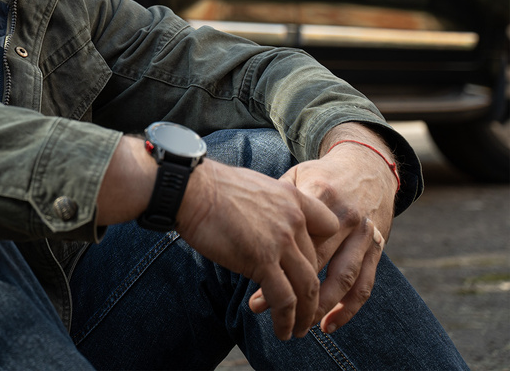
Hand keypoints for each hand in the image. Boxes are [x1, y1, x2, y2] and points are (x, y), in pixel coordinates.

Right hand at [176, 160, 339, 340]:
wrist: (189, 189)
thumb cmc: (209, 186)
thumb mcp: (253, 185)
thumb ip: (269, 205)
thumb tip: (262, 221)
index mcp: (292, 197)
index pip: (328, 226)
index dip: (323, 246)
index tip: (308, 264)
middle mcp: (294, 219)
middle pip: (316, 263)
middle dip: (313, 290)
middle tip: (307, 308)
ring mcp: (281, 241)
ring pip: (308, 287)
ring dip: (306, 314)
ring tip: (300, 330)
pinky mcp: (262, 261)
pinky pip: (285, 299)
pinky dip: (287, 320)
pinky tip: (283, 332)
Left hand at [263, 125, 397, 334]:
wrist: (368, 166)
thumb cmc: (321, 175)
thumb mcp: (296, 179)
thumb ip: (276, 204)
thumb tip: (243, 230)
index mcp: (321, 195)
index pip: (294, 236)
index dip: (273, 263)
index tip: (252, 282)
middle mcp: (346, 217)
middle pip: (317, 261)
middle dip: (292, 289)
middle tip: (267, 309)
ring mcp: (365, 234)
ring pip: (344, 278)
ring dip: (321, 306)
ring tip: (299, 324)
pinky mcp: (379, 246)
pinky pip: (365, 283)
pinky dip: (348, 307)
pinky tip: (329, 324)